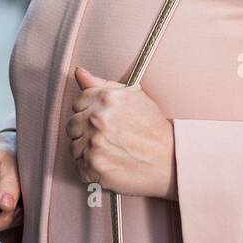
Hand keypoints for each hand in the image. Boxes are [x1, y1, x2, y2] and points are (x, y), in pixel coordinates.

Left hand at [66, 65, 177, 199]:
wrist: (171, 159)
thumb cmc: (154, 129)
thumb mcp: (134, 96)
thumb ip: (102, 84)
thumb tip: (80, 73)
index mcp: (106, 98)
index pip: (78, 102)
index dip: (88, 112)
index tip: (100, 121)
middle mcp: (97, 119)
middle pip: (72, 125)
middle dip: (84, 132)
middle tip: (105, 138)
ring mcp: (94, 143)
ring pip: (73, 147)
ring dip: (86, 151)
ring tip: (109, 152)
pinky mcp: (95, 166)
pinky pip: (79, 167)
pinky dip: (90, 169)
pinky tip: (107, 164)